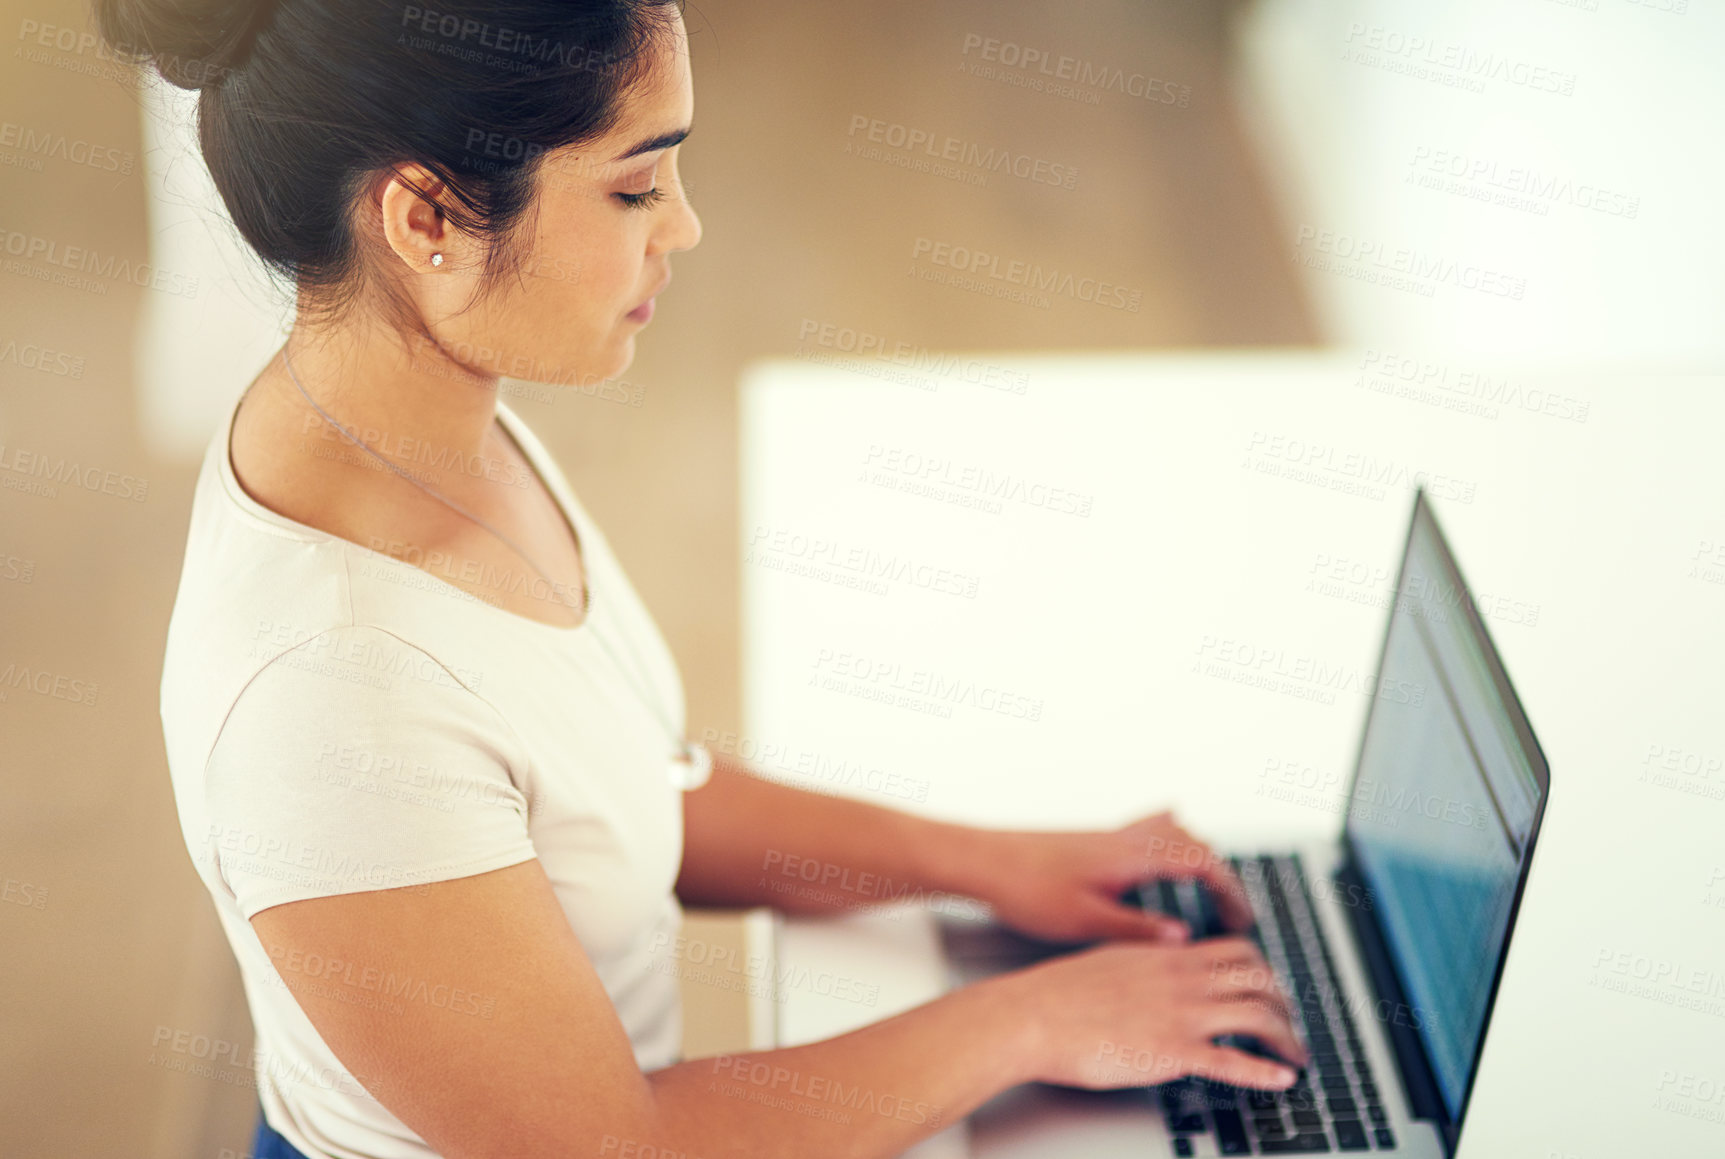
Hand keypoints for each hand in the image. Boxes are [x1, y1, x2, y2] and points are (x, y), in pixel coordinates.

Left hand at [963, 811, 1254, 943]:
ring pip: (1171, 830)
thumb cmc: (1026, 889)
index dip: (1230, 891)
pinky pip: (1146, 827)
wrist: (982, 860)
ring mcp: (1109, 835)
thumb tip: (1183, 938)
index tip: (1243, 920)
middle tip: (1233, 913)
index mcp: (1130, 856)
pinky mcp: (1093, 840)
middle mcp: (1125, 838)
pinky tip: (1162, 846)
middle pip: (1194, 843)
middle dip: (1221, 877)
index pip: (1200, 862)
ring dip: (1197, 854)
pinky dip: (1168, 836)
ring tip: (1209, 886)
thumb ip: (1137, 929)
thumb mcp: (1084, 921)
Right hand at [1003, 936, 1308, 1089]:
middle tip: (1289, 1023)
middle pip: (1259, 978)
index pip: (1237, 950)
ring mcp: (1180, 1015)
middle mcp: (1182, 980)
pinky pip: (1232, 1061)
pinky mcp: (1171, 1052)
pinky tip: (1282, 1079)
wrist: (1031, 1015)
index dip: (1263, 970)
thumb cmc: (1058, 992)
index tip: (1269, 988)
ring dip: (1286, 1037)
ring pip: (1257, 1014)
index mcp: (1167, 956)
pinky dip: (1265, 1071)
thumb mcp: (1111, 956)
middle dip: (1284, 1001)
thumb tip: (1162, 953)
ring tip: (1295, 1056)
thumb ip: (1145, 956)